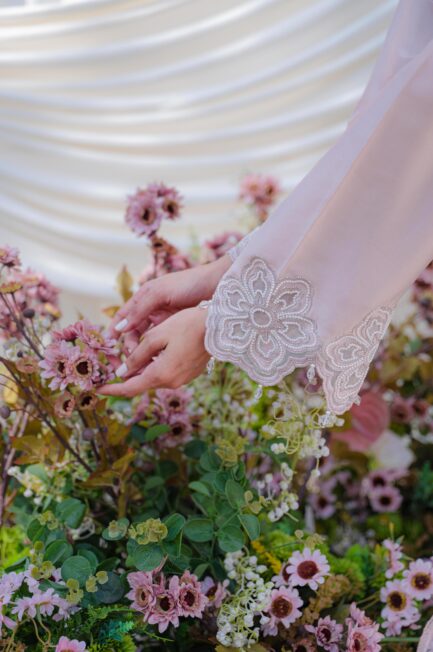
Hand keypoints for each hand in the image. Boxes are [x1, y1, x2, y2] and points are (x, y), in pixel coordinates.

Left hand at [99, 307, 208, 396]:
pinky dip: (154, 366)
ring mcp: (182, 380)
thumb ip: (136, 356)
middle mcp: (171, 382)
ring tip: (129, 353)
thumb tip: (122, 371)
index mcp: (161, 374)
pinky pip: (165, 373)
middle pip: (141, 383)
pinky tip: (151, 352)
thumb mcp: (156, 336)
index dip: (112, 390)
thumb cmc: (187, 325)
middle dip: (124, 375)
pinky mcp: (189, 373)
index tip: (98, 389)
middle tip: (110, 361)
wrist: (219, 326)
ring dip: (140, 368)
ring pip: (153, 377)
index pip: (129, 388)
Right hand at [110, 256, 229, 352]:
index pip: (122, 316)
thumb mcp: (160, 294)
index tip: (109, 346)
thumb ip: (140, 310)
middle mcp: (151, 309)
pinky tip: (156, 359)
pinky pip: (160, 341)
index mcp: (144, 297)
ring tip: (143, 362)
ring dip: (142, 350)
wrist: (217, 284)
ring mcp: (164, 319)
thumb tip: (119, 328)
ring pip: (146, 338)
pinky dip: (156, 350)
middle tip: (130, 359)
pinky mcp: (176, 328)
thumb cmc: (188, 284)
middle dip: (129, 345)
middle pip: (132, 331)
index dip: (113, 330)